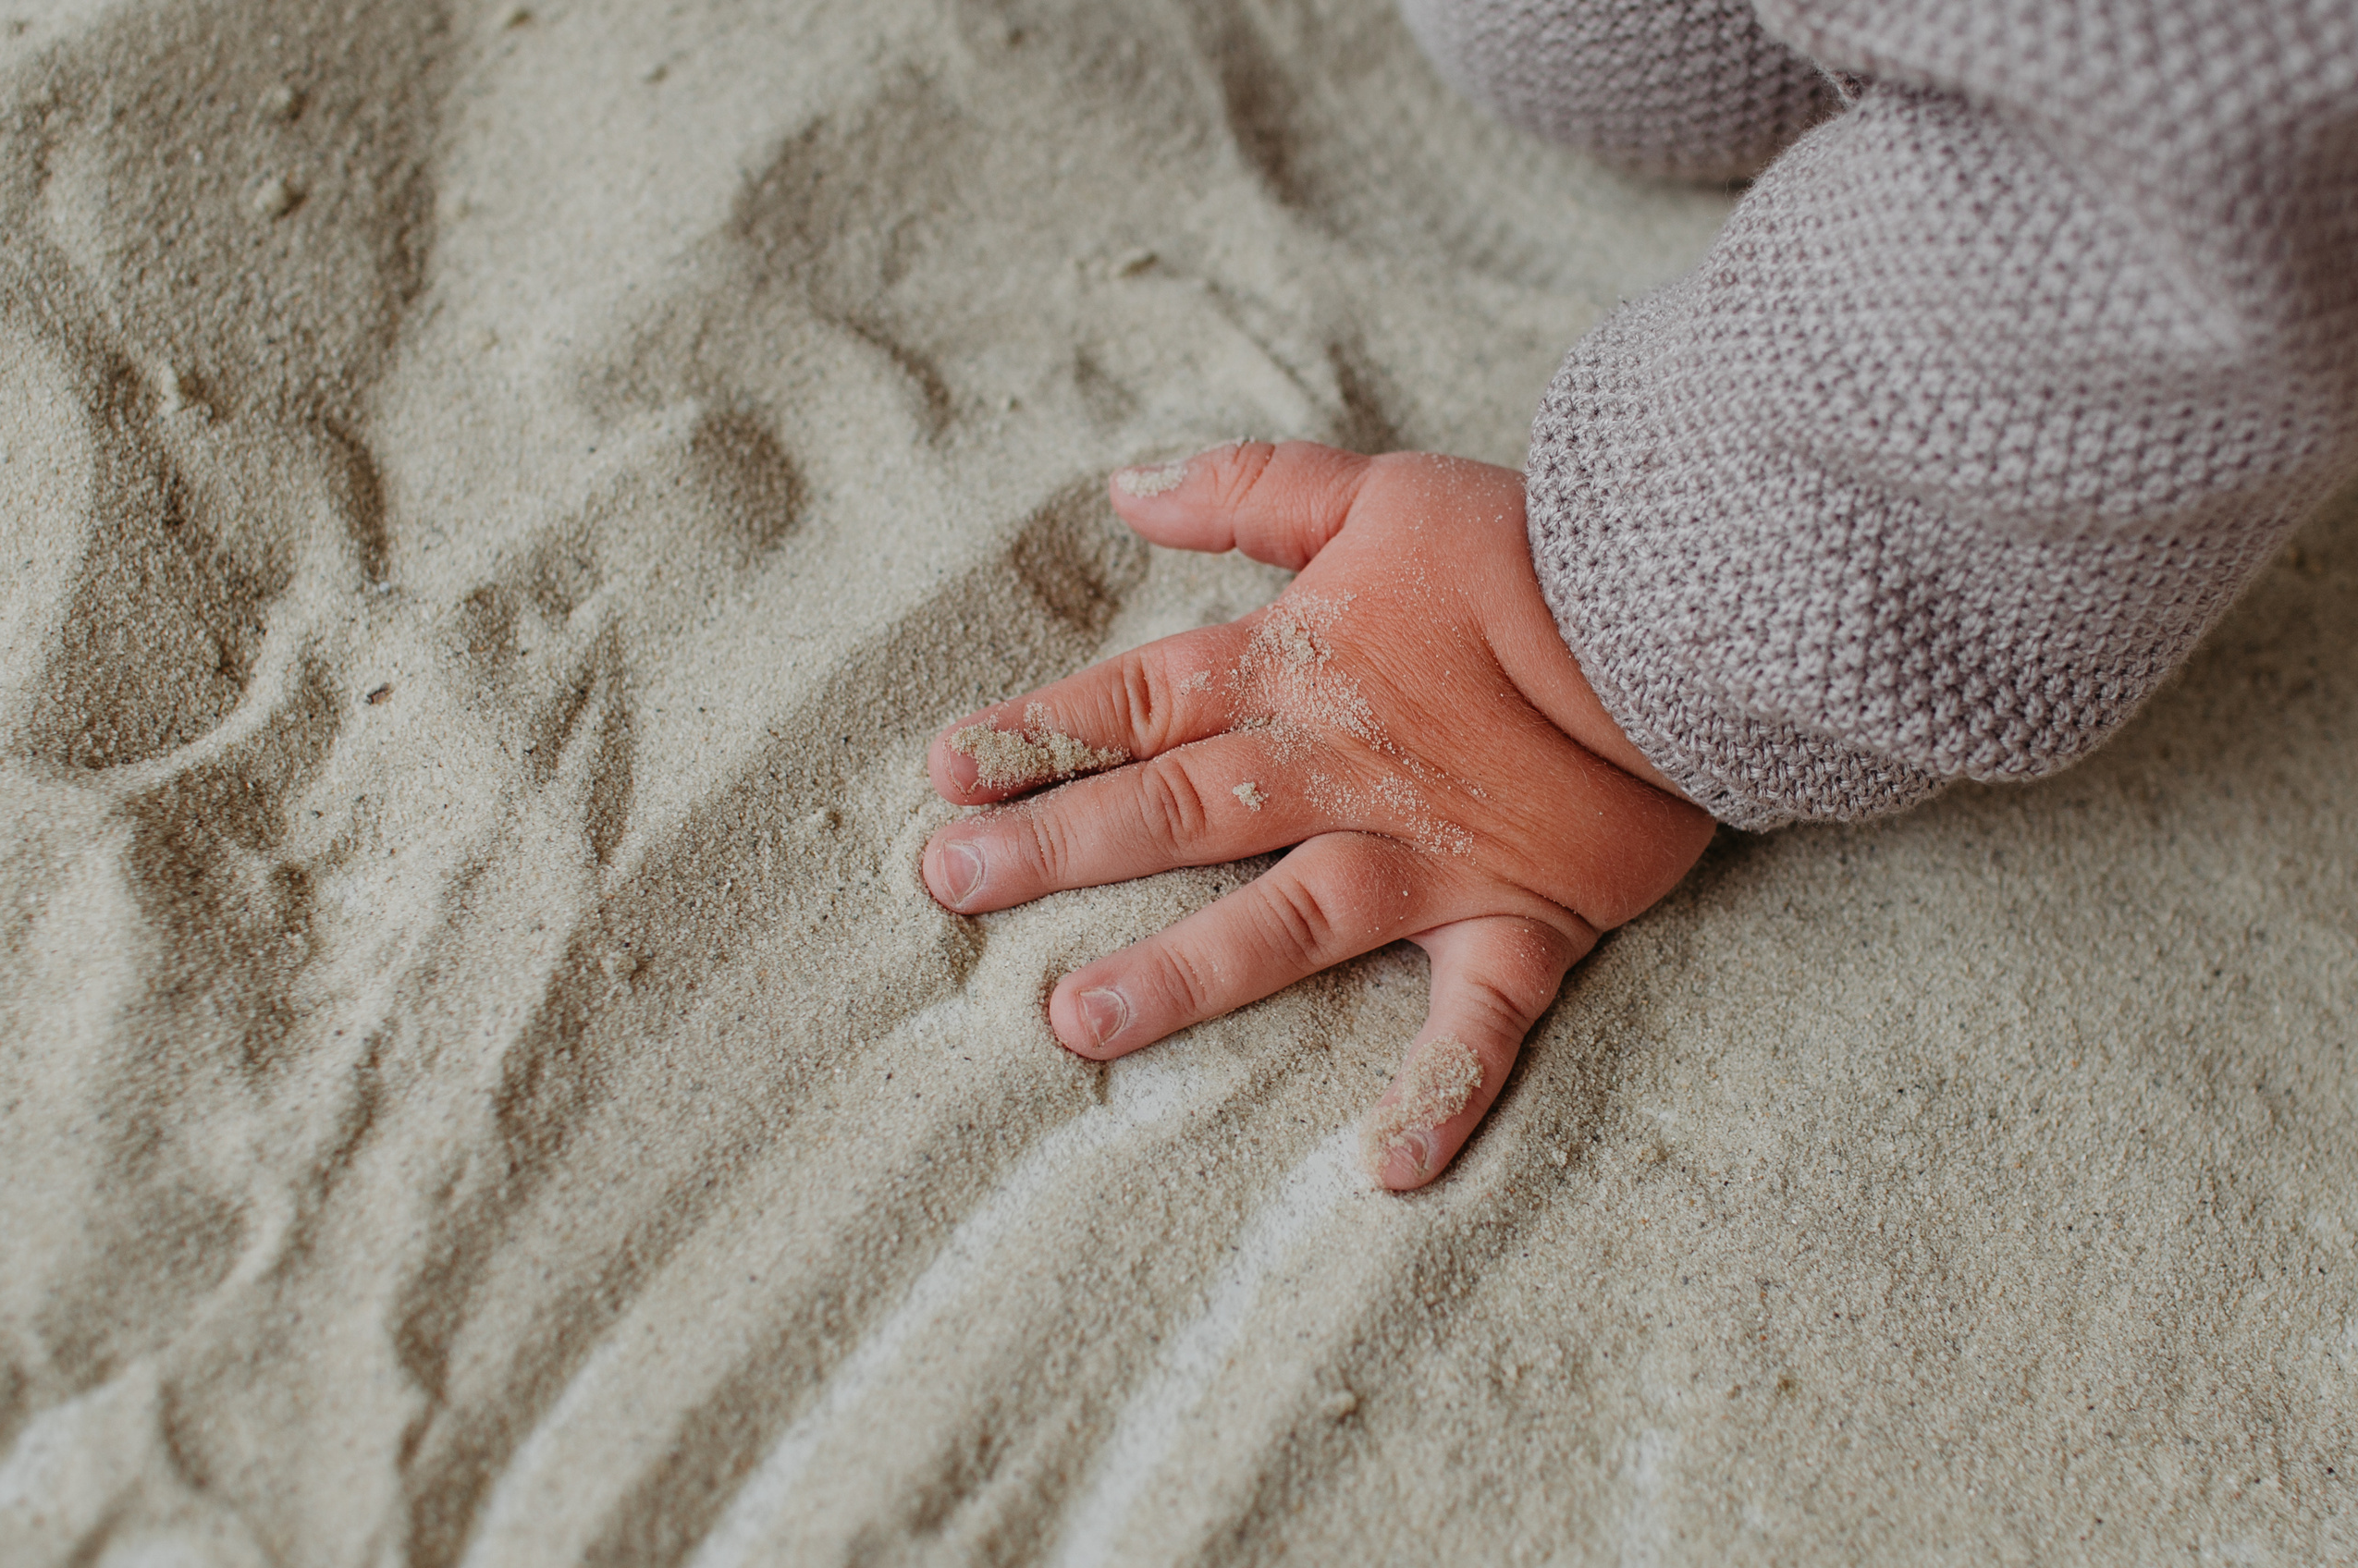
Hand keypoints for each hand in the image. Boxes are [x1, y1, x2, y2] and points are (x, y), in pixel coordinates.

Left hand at [921, 442, 1713, 1188]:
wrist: (1687, 600)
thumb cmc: (1531, 545)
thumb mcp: (1376, 489)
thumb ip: (1249, 490)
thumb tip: (1125, 487)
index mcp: (1294, 668)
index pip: (1141, 704)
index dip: (1041, 735)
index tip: (945, 774)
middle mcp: (1337, 771)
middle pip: (1174, 809)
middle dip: (1056, 846)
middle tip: (948, 885)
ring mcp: (1425, 855)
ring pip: (1284, 919)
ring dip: (1183, 973)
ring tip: (1080, 1025)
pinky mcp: (1520, 918)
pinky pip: (1477, 1019)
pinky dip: (1440, 1088)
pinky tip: (1389, 1169)